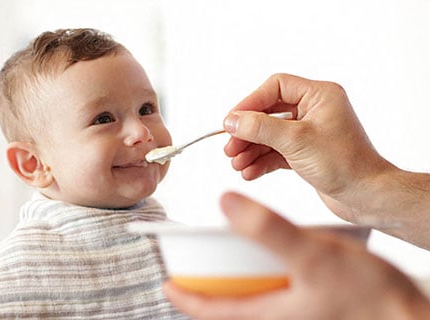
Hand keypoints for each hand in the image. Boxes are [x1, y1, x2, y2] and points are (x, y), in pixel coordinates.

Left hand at [163, 192, 429, 319]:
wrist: (406, 311)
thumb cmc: (364, 294)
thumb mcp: (311, 256)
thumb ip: (267, 230)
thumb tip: (224, 203)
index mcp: (268, 310)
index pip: (212, 309)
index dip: (186, 296)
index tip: (166, 282)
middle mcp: (276, 310)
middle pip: (228, 297)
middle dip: (207, 279)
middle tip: (192, 257)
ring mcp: (292, 303)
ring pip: (251, 287)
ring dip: (235, 268)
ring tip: (225, 244)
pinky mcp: (308, 294)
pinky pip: (274, 280)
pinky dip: (263, 262)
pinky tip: (269, 243)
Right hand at [222, 73, 429, 247]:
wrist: (366, 197)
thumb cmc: (346, 165)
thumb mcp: (296, 141)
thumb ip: (260, 128)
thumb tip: (232, 120)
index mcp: (320, 96)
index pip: (276, 87)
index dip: (250, 102)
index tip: (232, 120)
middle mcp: (314, 111)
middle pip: (268, 113)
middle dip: (248, 132)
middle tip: (230, 147)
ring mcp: (309, 133)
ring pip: (270, 135)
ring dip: (251, 149)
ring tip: (237, 164)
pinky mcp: (305, 153)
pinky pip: (276, 152)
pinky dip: (262, 161)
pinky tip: (250, 172)